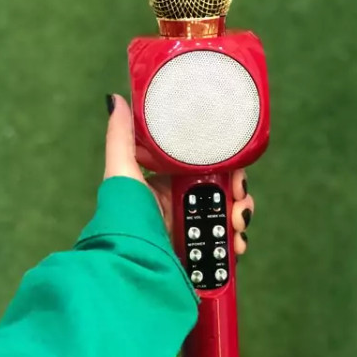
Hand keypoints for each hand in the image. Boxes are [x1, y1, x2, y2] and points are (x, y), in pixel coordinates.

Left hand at [104, 93, 253, 254]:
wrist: (132, 258)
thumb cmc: (125, 213)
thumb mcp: (123, 170)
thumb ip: (122, 137)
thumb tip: (116, 98)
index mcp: (168, 184)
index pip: (205, 169)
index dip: (225, 169)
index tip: (236, 174)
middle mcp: (181, 205)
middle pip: (222, 193)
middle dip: (238, 196)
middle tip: (240, 202)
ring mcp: (191, 231)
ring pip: (227, 218)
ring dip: (239, 218)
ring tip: (238, 225)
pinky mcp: (198, 254)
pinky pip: (225, 246)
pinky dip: (235, 245)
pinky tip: (236, 246)